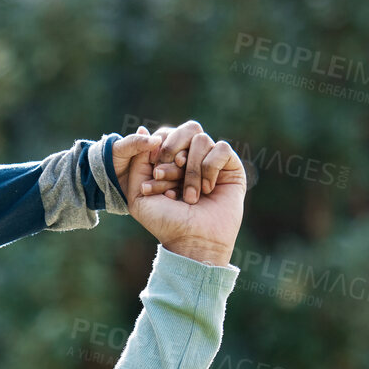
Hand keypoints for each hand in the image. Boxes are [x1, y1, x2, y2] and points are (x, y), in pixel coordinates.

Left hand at [120, 125, 244, 265]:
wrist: (192, 240)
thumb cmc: (165, 222)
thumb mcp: (139, 194)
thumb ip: (138, 163)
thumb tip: (143, 129)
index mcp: (170, 162)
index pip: (166, 135)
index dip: (159, 149)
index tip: (155, 173)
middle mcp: (192, 158)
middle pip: (187, 129)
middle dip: (171, 149)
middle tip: (165, 173)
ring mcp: (212, 161)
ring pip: (201, 140)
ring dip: (190, 170)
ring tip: (189, 196)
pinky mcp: (231, 166)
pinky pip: (221, 148)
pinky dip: (209, 169)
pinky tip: (207, 190)